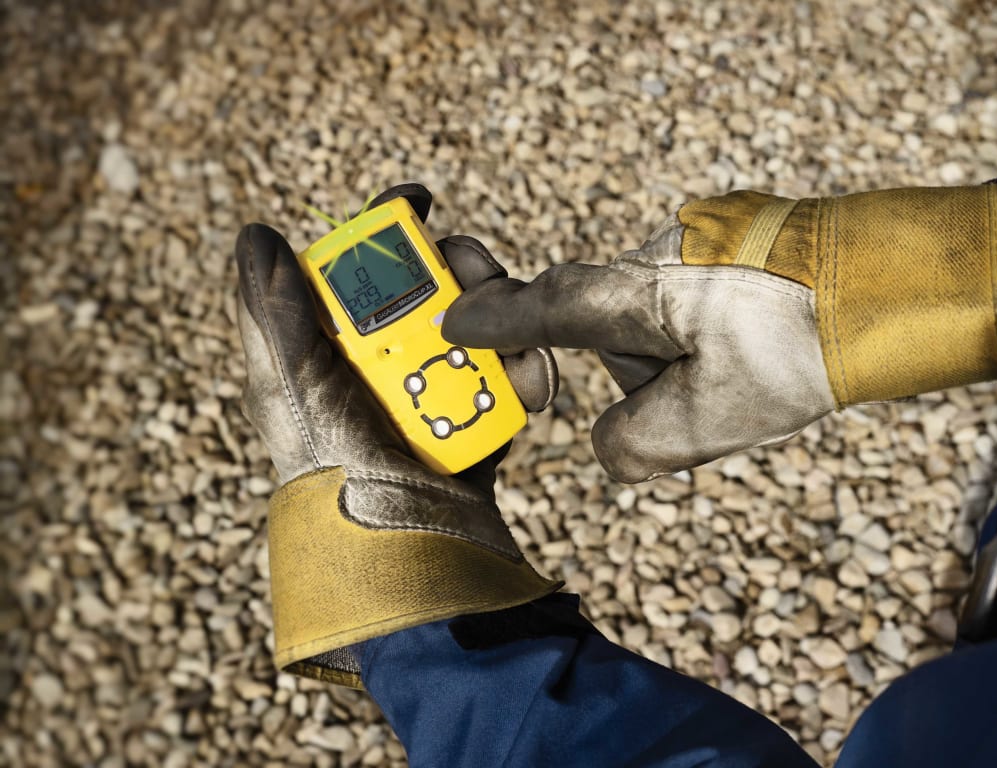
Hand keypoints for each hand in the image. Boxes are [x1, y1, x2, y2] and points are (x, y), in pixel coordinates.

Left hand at [235, 185, 558, 687]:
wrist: (407, 567)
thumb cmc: (335, 482)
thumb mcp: (293, 394)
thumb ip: (274, 315)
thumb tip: (255, 234)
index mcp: (329, 354)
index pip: (356, 268)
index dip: (385, 226)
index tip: (420, 201)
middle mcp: (380, 369)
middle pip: (430, 285)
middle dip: (462, 271)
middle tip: (480, 275)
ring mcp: (431, 397)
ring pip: (480, 325)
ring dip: (505, 323)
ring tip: (516, 345)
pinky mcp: (474, 426)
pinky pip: (508, 382)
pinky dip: (525, 378)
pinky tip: (533, 386)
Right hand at [443, 185, 996, 481]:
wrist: (886, 289)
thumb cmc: (801, 352)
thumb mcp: (709, 421)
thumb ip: (633, 444)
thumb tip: (610, 447)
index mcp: (638, 294)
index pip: (546, 307)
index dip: (493, 320)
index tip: (450, 323)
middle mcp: (654, 257)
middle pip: (603, 326)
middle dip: (636, 373)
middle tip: (695, 402)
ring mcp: (691, 242)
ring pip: (648, 317)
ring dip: (675, 360)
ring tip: (745, 380)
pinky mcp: (724, 243)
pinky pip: (684, 299)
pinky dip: (700, 336)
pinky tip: (751, 355)